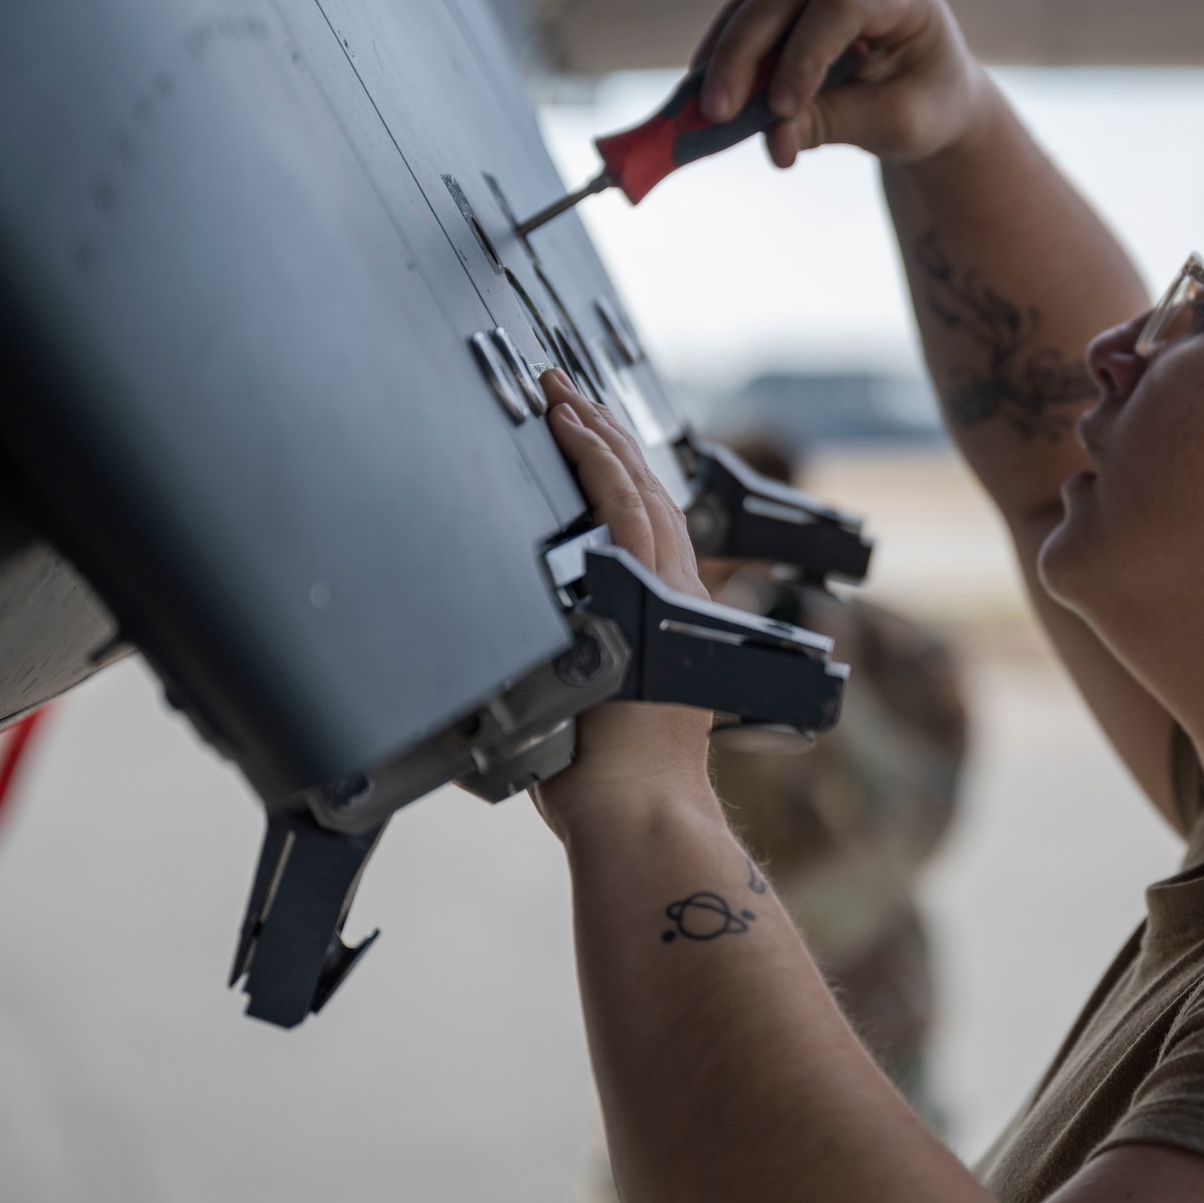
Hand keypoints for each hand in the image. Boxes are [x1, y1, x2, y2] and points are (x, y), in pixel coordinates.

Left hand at [533, 371, 712, 838]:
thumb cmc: (609, 785)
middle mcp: (675, 598)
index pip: (645, 525)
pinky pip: (626, 514)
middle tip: (565, 390)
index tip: (585, 434)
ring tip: (563, 394)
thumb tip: (528, 656)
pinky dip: (601, 466)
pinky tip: (575, 432)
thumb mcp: (593, 708)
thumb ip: (573, 668)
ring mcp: (665, 596)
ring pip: (637, 492)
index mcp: (667, 619)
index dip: (617, 473)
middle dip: (604, 436)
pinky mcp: (648, 599)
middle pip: (645, 494)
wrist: (637, 812)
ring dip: (598, 437)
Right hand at [695, 0, 993, 167]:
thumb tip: (774, 141)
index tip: (781, 109)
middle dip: (745, 54)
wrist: (931, 94)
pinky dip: (724, 51)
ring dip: (724, 53)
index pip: (841, 5)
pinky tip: (703, 89)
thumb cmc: (924, 106)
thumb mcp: (893, 124)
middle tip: (717, 112)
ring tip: (703, 108)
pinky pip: (747, 12)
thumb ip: (834, 124)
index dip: (805, 54)